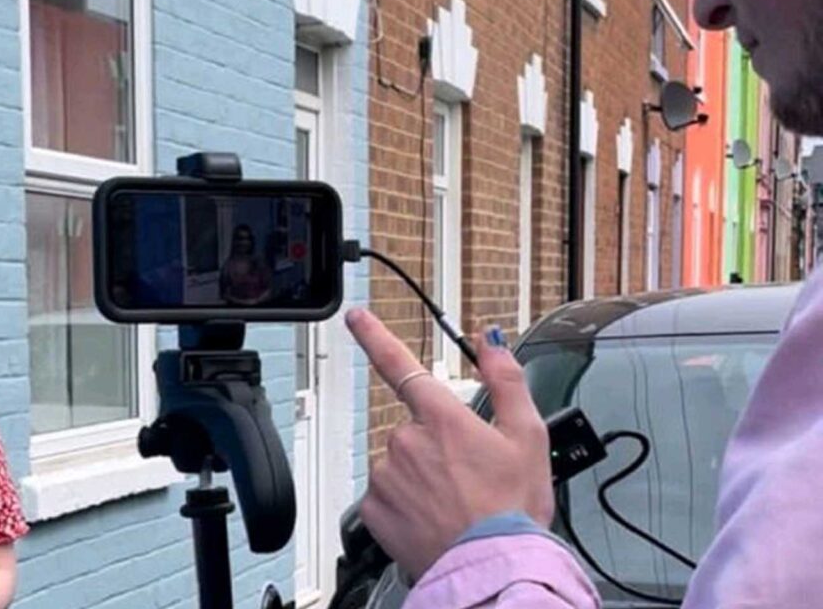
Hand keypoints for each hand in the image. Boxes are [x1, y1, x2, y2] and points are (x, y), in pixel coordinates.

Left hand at [347, 308, 553, 580]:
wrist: (494, 568)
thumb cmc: (512, 510)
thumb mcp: (528, 437)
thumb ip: (506, 381)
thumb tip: (491, 341)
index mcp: (441, 417)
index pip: (399, 364)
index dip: (374, 336)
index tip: (356, 316)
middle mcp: (406, 440)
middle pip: (413, 429)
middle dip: (435, 448)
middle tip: (467, 479)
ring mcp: (386, 475)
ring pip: (400, 464)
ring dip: (421, 478)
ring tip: (454, 504)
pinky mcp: (374, 509)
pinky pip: (386, 496)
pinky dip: (405, 505)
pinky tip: (431, 518)